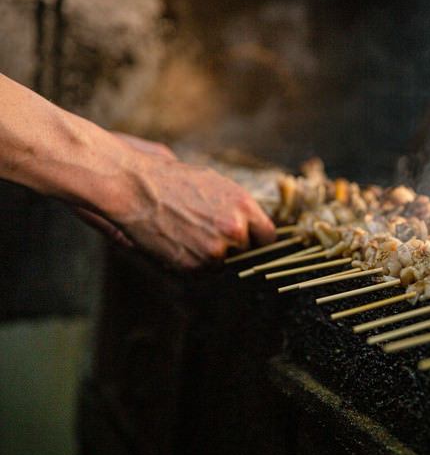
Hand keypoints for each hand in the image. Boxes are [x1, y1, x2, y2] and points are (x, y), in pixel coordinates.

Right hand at [80, 134, 275, 269]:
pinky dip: (193, 263)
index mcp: (244, 206)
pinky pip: (203, 272)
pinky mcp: (194, 267)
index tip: (246, 239)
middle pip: (247, 252)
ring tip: (189, 234)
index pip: (267, 236)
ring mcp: (215, 251)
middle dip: (233, 247)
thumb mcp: (217, 185)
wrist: (137, 190)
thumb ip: (239, 208)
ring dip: (212, 256)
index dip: (255, 238)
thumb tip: (251, 226)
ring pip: (224, 264)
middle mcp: (235, 230)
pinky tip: (178, 243)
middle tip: (209, 233)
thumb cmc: (174, 182)